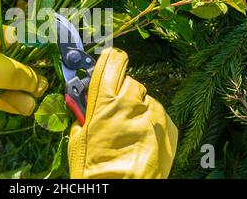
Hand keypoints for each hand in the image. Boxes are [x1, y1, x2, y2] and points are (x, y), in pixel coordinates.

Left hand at [0, 25, 47, 133]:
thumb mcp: (3, 70)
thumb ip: (25, 76)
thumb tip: (41, 85)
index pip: (20, 39)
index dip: (35, 51)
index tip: (48, 63)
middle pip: (16, 64)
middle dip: (30, 77)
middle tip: (42, 88)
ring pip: (8, 81)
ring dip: (22, 92)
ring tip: (35, 103)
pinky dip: (10, 100)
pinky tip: (25, 108)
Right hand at [68, 48, 177, 178]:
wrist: (122, 192)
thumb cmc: (95, 171)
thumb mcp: (78, 139)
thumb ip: (84, 113)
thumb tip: (85, 101)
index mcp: (104, 102)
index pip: (112, 62)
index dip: (111, 60)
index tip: (110, 61)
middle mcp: (131, 103)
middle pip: (130, 81)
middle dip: (122, 91)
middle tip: (115, 109)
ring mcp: (153, 115)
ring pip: (145, 98)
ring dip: (137, 108)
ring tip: (129, 130)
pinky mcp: (168, 128)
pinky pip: (158, 114)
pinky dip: (150, 122)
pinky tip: (141, 139)